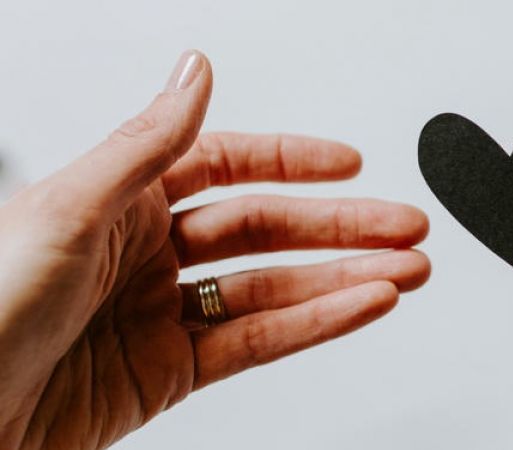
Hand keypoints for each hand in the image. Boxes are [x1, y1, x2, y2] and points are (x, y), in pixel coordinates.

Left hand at [0, 51, 429, 448]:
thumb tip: (195, 70)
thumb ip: (146, 144)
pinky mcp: (169, 374)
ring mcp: (160, 316)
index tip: (348, 163)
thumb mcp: (65, 210)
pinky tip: (360, 305)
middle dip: (341, 226)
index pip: (222, 166)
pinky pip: (258, 342)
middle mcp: (142, 254)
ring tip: (406, 271)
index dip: (290, 162)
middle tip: (404, 225)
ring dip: (344, 278)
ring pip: (273, 289)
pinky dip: (317, 324)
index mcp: (114, 201)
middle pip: (263, 230)